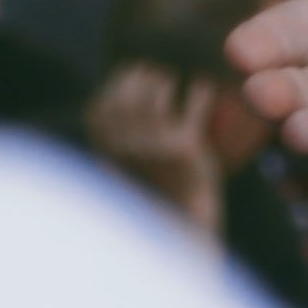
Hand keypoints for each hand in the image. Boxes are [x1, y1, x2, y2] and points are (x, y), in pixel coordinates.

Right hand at [85, 61, 225, 234]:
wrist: (175, 234)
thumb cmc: (150, 196)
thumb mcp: (121, 165)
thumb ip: (119, 131)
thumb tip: (129, 85)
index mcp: (102, 141)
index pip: (111, 92)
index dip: (128, 78)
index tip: (140, 74)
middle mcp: (123, 137)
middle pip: (137, 84)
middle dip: (149, 76)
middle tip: (162, 78)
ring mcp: (153, 139)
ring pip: (163, 88)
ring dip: (171, 83)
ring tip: (178, 86)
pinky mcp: (184, 145)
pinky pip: (196, 101)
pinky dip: (201, 91)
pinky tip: (204, 88)